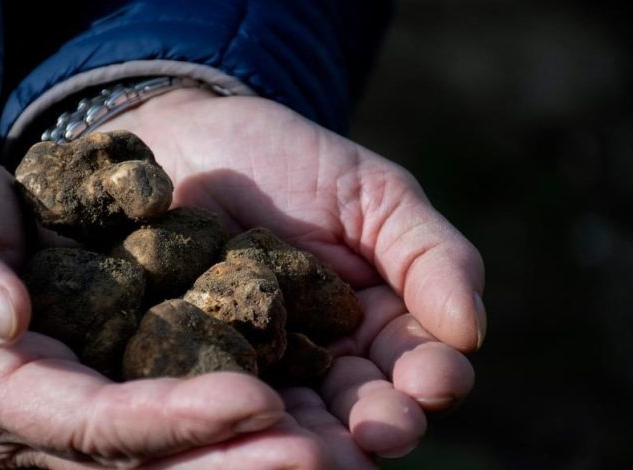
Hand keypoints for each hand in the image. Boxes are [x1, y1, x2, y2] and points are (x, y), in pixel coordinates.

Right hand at [0, 134, 298, 467]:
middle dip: (235, 457)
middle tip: (324, 453)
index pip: (92, 424)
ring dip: (255, 447)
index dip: (172, 421)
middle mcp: (48, 417)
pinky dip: (246, 412)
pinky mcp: (120, 374)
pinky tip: (311, 403)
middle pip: (149, 458)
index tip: (256, 400)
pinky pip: (186, 403)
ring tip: (338, 444)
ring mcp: (87, 400)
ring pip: (176, 446)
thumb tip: (2, 314)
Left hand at [96, 88, 484, 463]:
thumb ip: (429, 255)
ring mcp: (263, 369)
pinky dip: (236, 414)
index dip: (432, 377)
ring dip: (315, 440)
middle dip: (379, 423)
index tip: (433, 380)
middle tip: (382, 431)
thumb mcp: (375, 195)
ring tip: (322, 452)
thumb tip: (473, 329)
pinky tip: (243, 420)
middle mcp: (325, 359)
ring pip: (297, 419)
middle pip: (361, 408)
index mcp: (379, 324)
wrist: (197, 141)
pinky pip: (221, 397)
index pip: (418, 364)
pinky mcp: (202, 367)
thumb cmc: (293, 160)